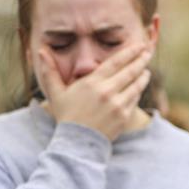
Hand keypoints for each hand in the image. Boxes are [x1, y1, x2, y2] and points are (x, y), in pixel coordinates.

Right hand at [38, 44, 152, 140]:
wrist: (77, 142)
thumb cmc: (66, 115)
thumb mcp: (55, 92)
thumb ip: (50, 71)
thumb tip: (40, 51)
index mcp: (92, 83)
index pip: (116, 62)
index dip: (130, 52)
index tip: (139, 45)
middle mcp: (107, 92)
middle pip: (130, 72)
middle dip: (141, 60)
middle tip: (148, 51)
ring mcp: (118, 105)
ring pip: (136, 86)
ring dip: (143, 76)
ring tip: (146, 69)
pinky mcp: (124, 116)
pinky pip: (135, 100)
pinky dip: (138, 91)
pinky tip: (140, 86)